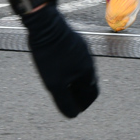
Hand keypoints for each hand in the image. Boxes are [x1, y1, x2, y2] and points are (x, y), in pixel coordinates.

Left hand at [22, 3, 98, 117]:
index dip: (83, 104)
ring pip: (82, 70)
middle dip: (79, 93)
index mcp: (88, 71)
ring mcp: (83, 50)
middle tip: (68, 99)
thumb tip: (73, 114)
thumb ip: (65, 101)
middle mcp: (89, 60)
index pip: (92, 94)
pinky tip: (59, 68)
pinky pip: (77, 60)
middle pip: (88, 83)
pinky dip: (71, 69)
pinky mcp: (76, 42)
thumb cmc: (50, 55)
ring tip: (62, 86)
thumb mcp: (54, 84)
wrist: (47, 25)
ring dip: (75, 81)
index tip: (74, 109)